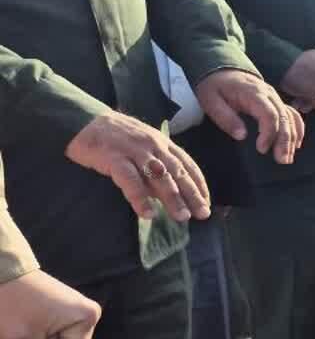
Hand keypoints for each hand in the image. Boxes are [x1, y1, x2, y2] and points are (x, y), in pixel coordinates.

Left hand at [0, 270, 100, 338]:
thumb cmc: (11, 305)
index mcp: (87, 318)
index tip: (27, 338)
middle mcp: (87, 313)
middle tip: (23, 331)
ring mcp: (75, 309)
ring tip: (22, 324)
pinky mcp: (62, 307)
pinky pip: (53, 332)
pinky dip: (36, 332)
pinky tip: (25, 320)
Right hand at [65, 113, 210, 222]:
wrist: (83, 122)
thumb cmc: (116, 138)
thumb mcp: (143, 147)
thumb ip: (156, 167)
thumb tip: (168, 195)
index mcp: (163, 142)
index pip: (188, 164)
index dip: (199, 184)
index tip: (207, 202)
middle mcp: (153, 145)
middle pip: (178, 172)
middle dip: (192, 194)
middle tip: (203, 214)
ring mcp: (135, 151)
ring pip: (159, 176)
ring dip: (173, 198)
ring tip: (182, 217)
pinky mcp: (114, 157)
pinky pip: (130, 180)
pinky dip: (140, 198)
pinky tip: (147, 214)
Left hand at [193, 69, 301, 164]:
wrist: (220, 68)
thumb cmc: (214, 86)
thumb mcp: (211, 101)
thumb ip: (226, 118)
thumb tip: (242, 136)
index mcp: (253, 94)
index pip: (269, 114)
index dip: (269, 133)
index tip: (261, 149)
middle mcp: (269, 94)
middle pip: (284, 118)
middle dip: (284, 140)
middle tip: (281, 160)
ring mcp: (274, 98)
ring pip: (291, 117)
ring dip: (292, 138)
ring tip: (287, 158)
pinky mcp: (275, 102)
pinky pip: (292, 114)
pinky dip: (297, 129)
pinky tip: (296, 144)